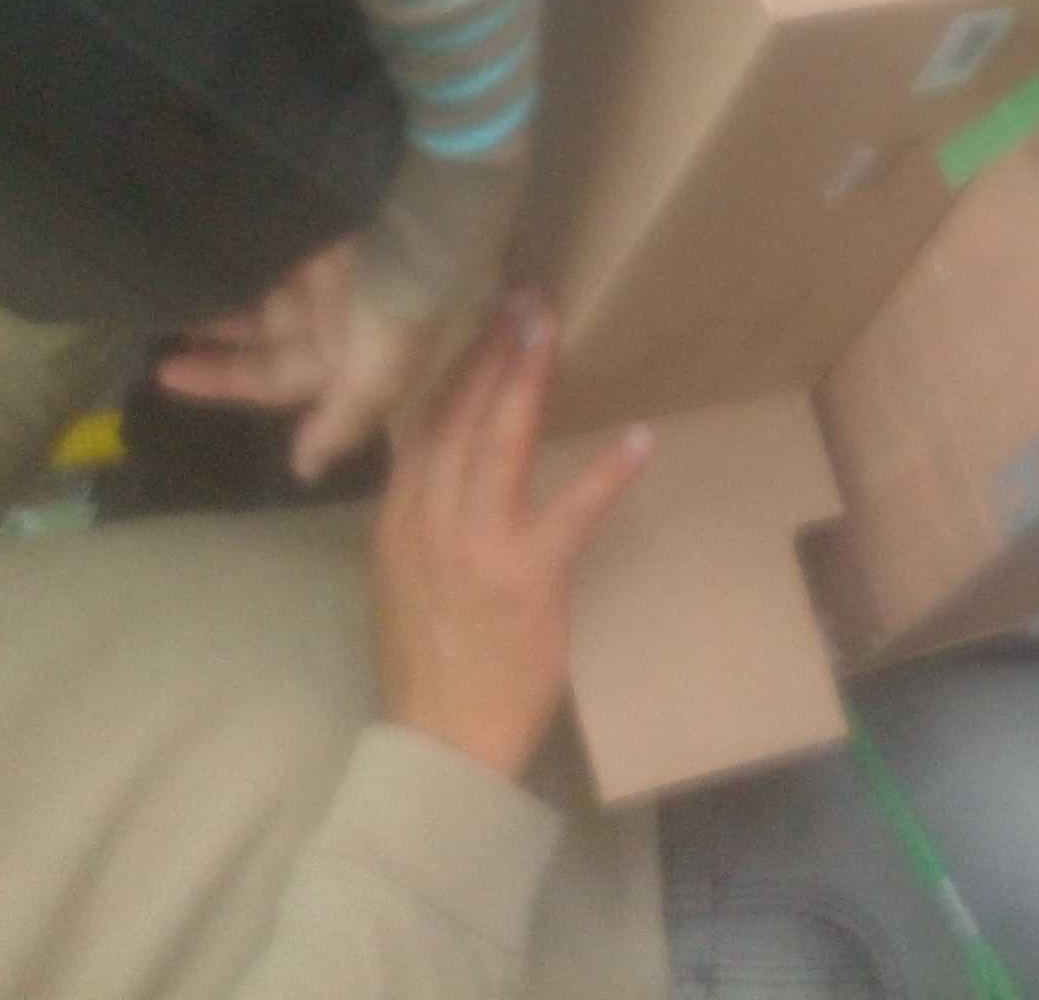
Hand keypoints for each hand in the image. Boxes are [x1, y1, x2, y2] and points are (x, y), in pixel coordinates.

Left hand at [155, 242, 456, 483]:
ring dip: (221, 295)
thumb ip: (342, 421)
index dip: (223, 381)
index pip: (275, 378)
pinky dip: (237, 251)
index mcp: (351, 357)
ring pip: (263, 290)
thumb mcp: (378, 371)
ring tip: (163, 289)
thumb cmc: (401, 298)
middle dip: (216, 339)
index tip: (165, 377)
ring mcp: (328, 267)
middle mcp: (338, 315)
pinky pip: (268, 246)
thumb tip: (304, 472)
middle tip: (154, 332)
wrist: (428, 207)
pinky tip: (198, 250)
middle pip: (265, 335)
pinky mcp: (322, 222)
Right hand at [368, 294, 652, 778]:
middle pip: (458, 415)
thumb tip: (439, 460)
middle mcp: (428, 521)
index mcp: (398, 519)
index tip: (478, 317)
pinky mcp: (527, 578)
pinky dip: (607, 471)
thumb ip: (418, 516)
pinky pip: (572, 511)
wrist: (441, 744)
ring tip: (551, 327)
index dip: (453, 364)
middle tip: (521, 295)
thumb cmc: (429, 665)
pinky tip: (640, 437)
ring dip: (528, 378)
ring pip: (499, 442)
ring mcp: (476, 546)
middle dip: (491, 349)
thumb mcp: (399, 577)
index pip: (423, 422)